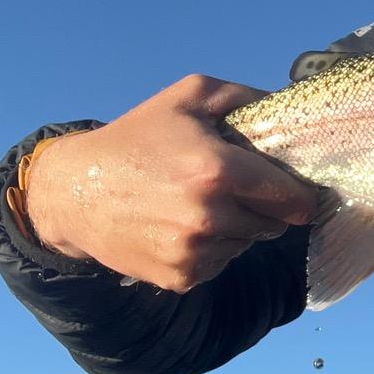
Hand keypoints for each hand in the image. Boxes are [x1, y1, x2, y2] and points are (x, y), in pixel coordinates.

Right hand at [22, 74, 322, 291]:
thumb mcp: (189, 96)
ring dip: (239, 228)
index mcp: (218, 171)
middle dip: (266, 208)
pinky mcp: (180, 277)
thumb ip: (244, 97)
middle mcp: (210, 217)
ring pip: (247, 244)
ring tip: (203, 204)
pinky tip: (185, 226)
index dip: (299, 192)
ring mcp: (194, 252)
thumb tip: (290, 108)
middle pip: (274, 224)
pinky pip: (220, 264)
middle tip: (238, 190)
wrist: (74, 191)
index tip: (296, 188)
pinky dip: (213, 249)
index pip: (292, 196)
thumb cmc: (136, 137)